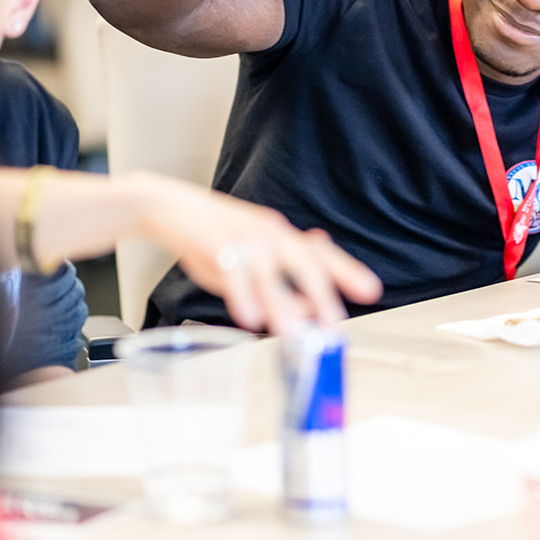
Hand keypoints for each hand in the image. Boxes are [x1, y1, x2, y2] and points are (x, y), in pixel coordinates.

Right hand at [140, 176, 382, 335]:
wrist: (168, 208)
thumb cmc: (213, 238)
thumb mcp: (252, 265)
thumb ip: (280, 287)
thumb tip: (307, 313)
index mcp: (282, 237)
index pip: (321, 255)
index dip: (347, 272)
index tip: (371, 291)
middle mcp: (269, 234)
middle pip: (303, 262)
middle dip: (321, 293)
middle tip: (334, 323)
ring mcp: (242, 237)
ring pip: (268, 271)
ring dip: (281, 303)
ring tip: (292, 331)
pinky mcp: (214, 244)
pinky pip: (232, 272)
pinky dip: (241, 295)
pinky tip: (248, 318)